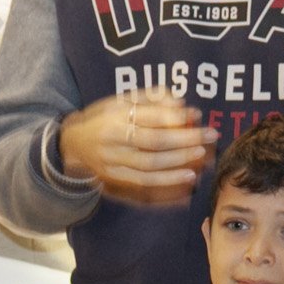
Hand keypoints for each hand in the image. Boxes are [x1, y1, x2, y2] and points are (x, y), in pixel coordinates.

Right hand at [56, 94, 216, 202]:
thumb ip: (149, 99)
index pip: (149, 118)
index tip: (197, 114)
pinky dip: (168, 181)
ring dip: (180, 162)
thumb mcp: (120, 101)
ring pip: (150, 166)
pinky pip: (144, 183)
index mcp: (113, 119)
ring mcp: (113, 163)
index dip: (175, 117)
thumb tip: (180, 103)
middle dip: (186, 140)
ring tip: (203, 156)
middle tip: (210, 135)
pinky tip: (188, 178)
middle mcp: (113, 142)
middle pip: (154, 143)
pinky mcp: (116, 179)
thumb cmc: (103, 118)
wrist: (73, 144)